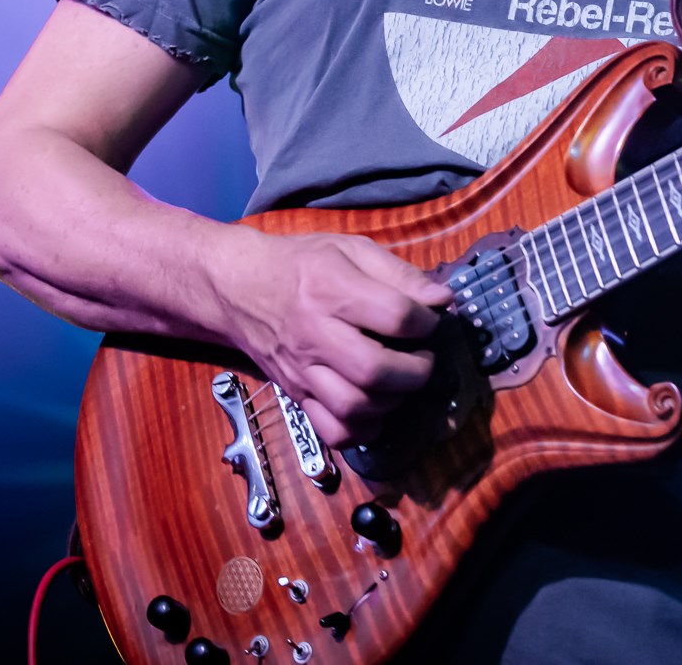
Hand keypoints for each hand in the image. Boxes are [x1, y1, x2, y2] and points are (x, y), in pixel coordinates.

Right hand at [221, 231, 453, 448]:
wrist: (239, 288)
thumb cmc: (302, 263)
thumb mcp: (351, 249)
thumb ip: (399, 274)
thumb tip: (442, 301)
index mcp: (332, 290)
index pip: (395, 316)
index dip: (427, 321)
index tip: (432, 318)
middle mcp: (315, 335)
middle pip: (374, 370)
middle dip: (416, 370)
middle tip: (424, 358)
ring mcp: (303, 371)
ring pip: (353, 407)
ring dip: (393, 401)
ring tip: (402, 382)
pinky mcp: (296, 396)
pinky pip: (332, 431)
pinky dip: (363, 430)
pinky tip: (377, 409)